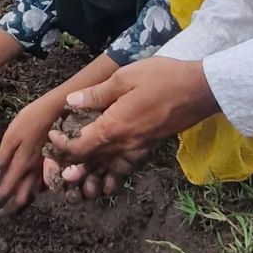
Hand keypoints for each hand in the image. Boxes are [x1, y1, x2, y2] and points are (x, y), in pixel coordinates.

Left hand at [0, 93, 65, 215]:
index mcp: (21, 165)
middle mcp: (33, 172)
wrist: (58, 109)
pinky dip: (29, 193)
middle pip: (19, 199)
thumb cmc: (31, 119)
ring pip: (30, 194)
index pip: (4, 190)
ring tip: (7, 207)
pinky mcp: (49, 164)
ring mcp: (43, 169)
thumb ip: (1, 158)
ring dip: (18, 204)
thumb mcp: (11, 135)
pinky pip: (39, 186)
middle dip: (6, 210)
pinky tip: (24, 189)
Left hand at [47, 57, 218, 184]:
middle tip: (57, 157)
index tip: (53, 133)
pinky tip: (106, 170)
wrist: (200, 90)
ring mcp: (138, 151)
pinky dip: (112, 173)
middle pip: (90, 165)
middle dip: (70, 165)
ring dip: (90, 175)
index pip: (78, 149)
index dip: (60, 146)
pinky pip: (125, 168)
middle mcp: (124, 146)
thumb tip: (70, 103)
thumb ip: (96, 94)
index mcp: (113, 128)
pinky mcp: (148, 150)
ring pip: (107, 172)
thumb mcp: (125, 78)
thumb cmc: (162, 78)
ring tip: (76, 172)